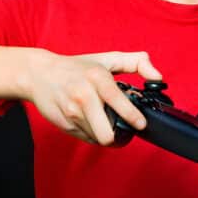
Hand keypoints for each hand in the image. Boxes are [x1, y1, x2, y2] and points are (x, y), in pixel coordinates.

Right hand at [25, 51, 162, 145]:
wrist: (38, 73)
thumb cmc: (76, 66)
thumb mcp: (107, 59)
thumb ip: (137, 63)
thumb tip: (158, 78)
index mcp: (96, 77)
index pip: (116, 99)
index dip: (131, 115)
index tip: (141, 124)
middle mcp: (83, 95)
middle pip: (105, 132)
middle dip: (117, 135)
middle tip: (122, 129)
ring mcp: (71, 111)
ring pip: (97, 138)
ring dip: (104, 133)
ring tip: (102, 120)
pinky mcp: (62, 123)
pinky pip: (85, 138)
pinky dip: (91, 132)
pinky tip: (88, 120)